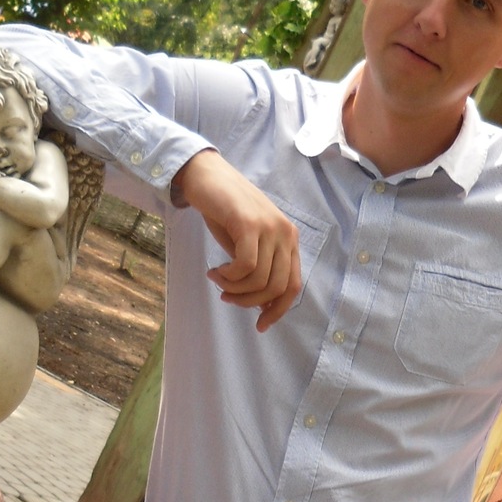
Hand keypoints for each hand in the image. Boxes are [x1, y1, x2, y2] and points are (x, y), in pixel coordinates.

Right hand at [173, 148, 301, 330]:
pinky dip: (228, 277)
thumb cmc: (225, 211)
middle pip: (276, 287)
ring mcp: (269, 227)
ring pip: (259, 280)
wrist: (208, 176)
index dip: (278, 310)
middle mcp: (285, 233)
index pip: (293, 286)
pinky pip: (245, 266)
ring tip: (217, 280)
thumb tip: (261, 304)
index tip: (260, 325)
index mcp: (289, 240)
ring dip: (234, 289)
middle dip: (250, 302)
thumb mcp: (248, 242)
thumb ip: (259, 268)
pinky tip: (215, 271)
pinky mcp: (249, 224)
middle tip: (227, 297)